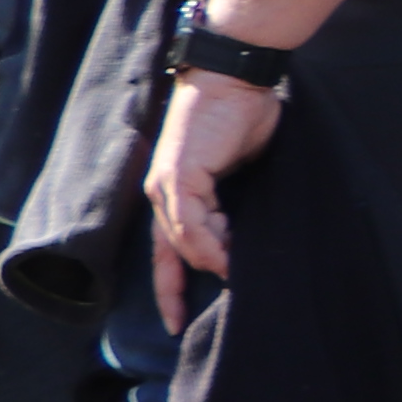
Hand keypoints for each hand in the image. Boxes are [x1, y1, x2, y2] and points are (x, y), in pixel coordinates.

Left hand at [147, 71, 286, 329]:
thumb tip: (239, 239)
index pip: (168, 248)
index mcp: (174, 191)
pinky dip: (208, 242)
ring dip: (209, 259)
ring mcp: (168, 184)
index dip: (171, 285)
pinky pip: (191, 222)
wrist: (233, 78)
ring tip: (235, 274)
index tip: (177, 320)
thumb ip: (230, 203)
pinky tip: (228, 255)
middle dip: (176, 289)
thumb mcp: (235, 168)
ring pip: (181, 241)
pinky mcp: (181, 175)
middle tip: (185, 323)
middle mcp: (162, 191)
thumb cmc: (239, 115)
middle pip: (168, 252)